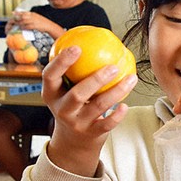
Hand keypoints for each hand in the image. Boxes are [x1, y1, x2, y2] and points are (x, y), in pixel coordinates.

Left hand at [12, 11, 63, 37]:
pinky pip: (27, 26)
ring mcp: (34, 21)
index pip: (23, 12)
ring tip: (17, 25)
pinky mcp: (35, 25)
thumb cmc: (43, 23)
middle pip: (22, 16)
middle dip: (17, 18)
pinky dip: (24, 27)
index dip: (17, 12)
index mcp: (33, 14)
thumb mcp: (36, 17)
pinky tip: (22, 28)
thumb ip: (30, 16)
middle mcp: (33, 16)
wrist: (50, 26)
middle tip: (13, 20)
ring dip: (19, 23)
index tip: (12, 13)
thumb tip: (23, 16)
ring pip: (23, 21)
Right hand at [41, 46, 136, 176]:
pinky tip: (125, 104)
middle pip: (77, 94)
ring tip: (130, 78)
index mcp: (51, 94)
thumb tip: (89, 38)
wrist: (73, 143)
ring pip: (97, 107)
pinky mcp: (91, 134)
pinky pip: (107, 124)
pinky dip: (117, 115)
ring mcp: (77, 123)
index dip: (62, 62)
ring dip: (116, 92)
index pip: (50, 76)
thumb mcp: (64, 91)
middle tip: (113, 66)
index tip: (76, 47)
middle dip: (95, 80)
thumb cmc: (72, 107)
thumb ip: (73, 71)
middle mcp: (62, 110)